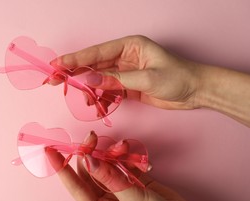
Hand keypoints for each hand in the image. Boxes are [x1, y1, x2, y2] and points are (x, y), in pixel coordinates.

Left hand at [46, 131, 237, 200]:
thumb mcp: (132, 199)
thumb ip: (111, 177)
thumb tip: (89, 160)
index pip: (75, 185)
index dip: (61, 168)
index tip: (50, 151)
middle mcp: (105, 198)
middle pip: (89, 170)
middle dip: (89, 153)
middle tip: (92, 138)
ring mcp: (118, 188)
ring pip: (105, 164)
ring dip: (110, 153)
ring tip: (121, 148)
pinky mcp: (132, 179)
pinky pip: (121, 163)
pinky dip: (123, 155)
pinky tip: (129, 152)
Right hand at [52, 35, 201, 109]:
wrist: (196, 91)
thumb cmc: (178, 78)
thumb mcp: (147, 79)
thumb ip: (117, 81)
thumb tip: (89, 82)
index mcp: (129, 46)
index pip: (96, 53)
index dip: (74, 59)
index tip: (56, 64)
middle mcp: (124, 56)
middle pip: (92, 65)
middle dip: (73, 74)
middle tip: (53, 80)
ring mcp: (124, 72)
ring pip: (98, 80)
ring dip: (89, 91)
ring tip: (85, 101)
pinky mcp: (127, 86)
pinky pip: (108, 91)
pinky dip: (101, 99)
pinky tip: (97, 106)